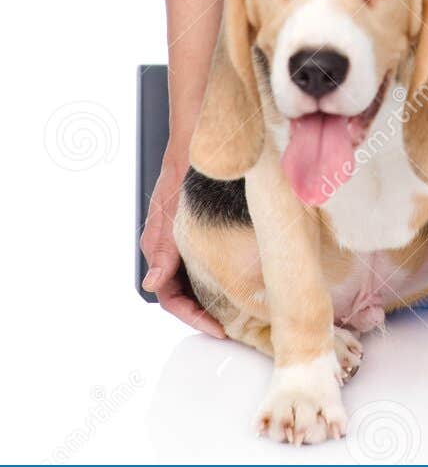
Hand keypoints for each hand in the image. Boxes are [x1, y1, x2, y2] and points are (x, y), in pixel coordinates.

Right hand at [141, 148, 225, 337]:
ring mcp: (181, 239)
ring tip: (236, 309)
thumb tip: (152, 282)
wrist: (197, 137)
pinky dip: (215, 276)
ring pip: (191, 281)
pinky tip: (236, 277)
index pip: (170, 298)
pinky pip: (201, 262)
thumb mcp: (173, 207)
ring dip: (209, 298)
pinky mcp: (195, 231)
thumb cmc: (184, 167)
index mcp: (158, 246)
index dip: (192, 318)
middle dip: (202, 314)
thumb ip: (164, 247)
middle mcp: (168, 247)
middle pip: (181, 294)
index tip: (216, 329)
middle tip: (231, 326)